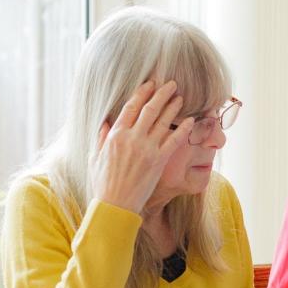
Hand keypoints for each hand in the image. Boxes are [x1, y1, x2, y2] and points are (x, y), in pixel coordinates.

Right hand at [89, 80, 193, 213]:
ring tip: (181, 97)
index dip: (142, 93)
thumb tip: (106, 122)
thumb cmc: (104, 183)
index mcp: (116, 134)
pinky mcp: (159, 161)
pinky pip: (174, 140)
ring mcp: (146, 148)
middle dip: (161, 93)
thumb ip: (102, 137)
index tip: (150, 84)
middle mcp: (132, 138)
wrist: (115, 203)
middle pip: (150, 109)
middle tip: (171, 84)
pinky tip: (191, 120)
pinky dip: (183, 129)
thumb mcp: (96, 156)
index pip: (131, 106)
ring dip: (173, 107)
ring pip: (163, 121)